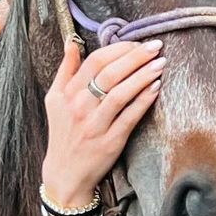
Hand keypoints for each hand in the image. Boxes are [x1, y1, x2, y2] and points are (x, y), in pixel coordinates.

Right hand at [41, 38, 164, 204]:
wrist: (66, 173)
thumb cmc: (63, 132)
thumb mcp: (55, 100)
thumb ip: (65, 70)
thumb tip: (71, 42)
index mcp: (68, 94)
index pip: (95, 62)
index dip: (118, 50)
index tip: (137, 43)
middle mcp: (80, 107)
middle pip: (109, 74)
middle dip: (135, 57)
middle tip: (155, 46)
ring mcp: (95, 125)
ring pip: (120, 94)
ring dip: (143, 76)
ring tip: (160, 64)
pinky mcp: (110, 141)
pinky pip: (130, 117)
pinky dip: (143, 101)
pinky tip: (156, 88)